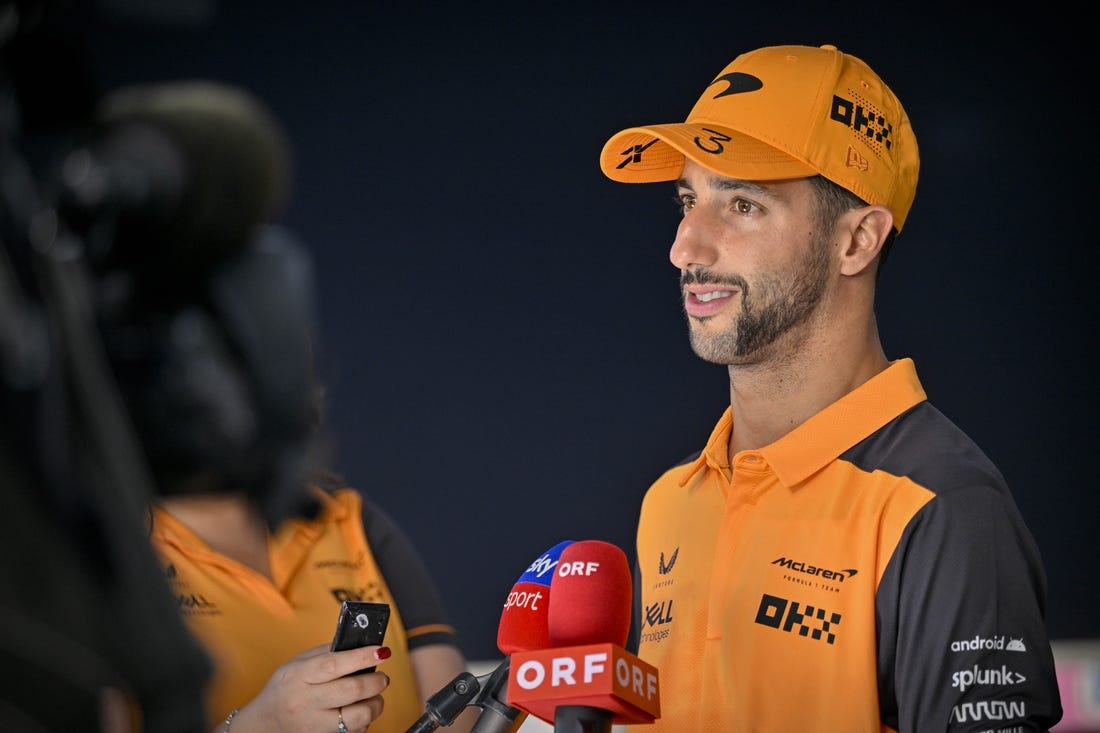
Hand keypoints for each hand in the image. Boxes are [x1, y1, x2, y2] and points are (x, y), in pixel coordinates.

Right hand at [224, 643, 390, 732]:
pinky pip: (353, 732)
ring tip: (374, 697)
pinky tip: (358, 712)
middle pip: (352, 691)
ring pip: (358, 717)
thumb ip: (326, 653)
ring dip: (375, 704)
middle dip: (376, 682)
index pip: (335, 664)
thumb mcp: (296, 664)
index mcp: (299, 676)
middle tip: (383, 678)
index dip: (362, 657)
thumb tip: (359, 645)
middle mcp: (306, 702)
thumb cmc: (284, 689)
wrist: (264, 723)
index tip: (381, 652)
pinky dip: (363, 721)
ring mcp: (314, 725)